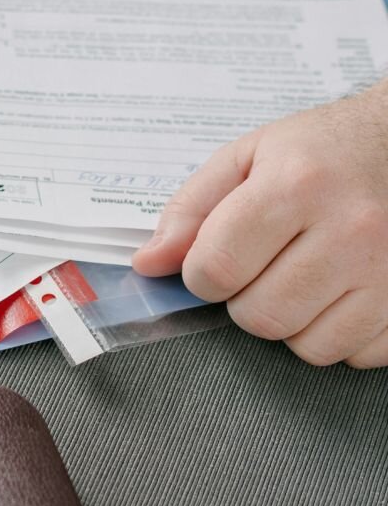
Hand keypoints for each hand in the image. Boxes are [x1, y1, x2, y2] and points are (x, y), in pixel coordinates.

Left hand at [132, 84, 387, 367]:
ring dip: (292, 321)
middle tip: (263, 266)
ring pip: (308, 346)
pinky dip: (340, 334)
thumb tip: (149, 265)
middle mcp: (351, 229)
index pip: (216, 268)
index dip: (200, 274)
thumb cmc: (323, 152)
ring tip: (304, 276)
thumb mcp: (246, 157)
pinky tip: (342, 292)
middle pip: (260, 316)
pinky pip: (356, 354)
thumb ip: (190, 211)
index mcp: (296, 185)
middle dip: (245, 299)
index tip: (213, 261)